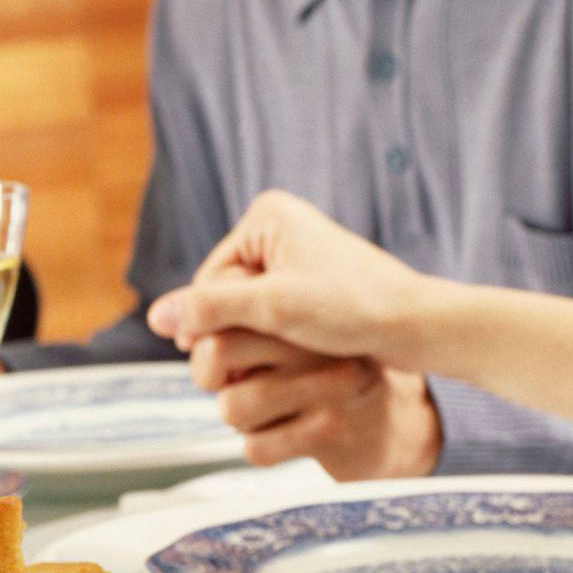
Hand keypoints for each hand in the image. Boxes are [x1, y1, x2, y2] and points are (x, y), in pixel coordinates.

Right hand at [149, 191, 435, 369]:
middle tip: (273, 355)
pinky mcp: (311, 285)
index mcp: (267, 215)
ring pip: (249, 314)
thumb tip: (155, 317)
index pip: (209, 283)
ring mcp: (295, 257)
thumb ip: (210, 309)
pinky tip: (301, 357)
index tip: (249, 349)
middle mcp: (278, 229)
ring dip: (261, 342)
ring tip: (292, 355)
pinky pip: (274, 319)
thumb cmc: (354, 307)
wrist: (417, 324)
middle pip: (227, 298)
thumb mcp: (274, 308)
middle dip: (243, 332)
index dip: (220, 324)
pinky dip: (281, 342)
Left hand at [190, 329, 440, 477]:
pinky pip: (255, 448)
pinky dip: (259, 447)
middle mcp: (319, 344)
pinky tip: (284, 437)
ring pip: (232, 406)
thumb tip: (170, 319)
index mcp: (308, 313)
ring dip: (237, 416)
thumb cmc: (329, 375)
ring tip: (262, 411)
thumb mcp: (300, 336)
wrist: (395, 427)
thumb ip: (248, 324)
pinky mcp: (329, 433)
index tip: (210, 351)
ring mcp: (327, 390)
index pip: (226, 313)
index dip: (202, 336)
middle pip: (218, 352)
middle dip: (208, 376)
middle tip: (225, 383)